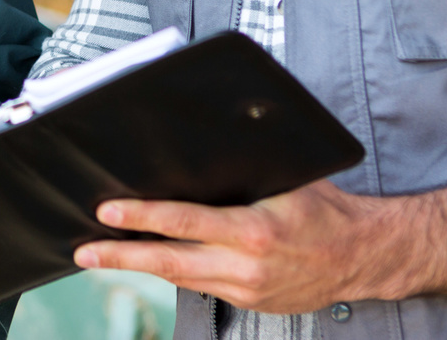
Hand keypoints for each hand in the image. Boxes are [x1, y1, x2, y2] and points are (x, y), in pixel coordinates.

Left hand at [75, 181, 403, 313]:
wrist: (363, 257)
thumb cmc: (323, 207)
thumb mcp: (286, 177)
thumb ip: (242, 167)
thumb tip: (194, 145)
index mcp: (254, 230)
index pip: (184, 222)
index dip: (142, 217)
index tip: (108, 212)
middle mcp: (246, 265)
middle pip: (169, 261)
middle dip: (121, 256)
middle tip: (83, 249)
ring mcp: (246, 289)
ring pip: (179, 277)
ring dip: (138, 265)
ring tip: (98, 255)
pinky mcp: (248, 302)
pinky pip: (199, 286)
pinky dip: (170, 272)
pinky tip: (145, 262)